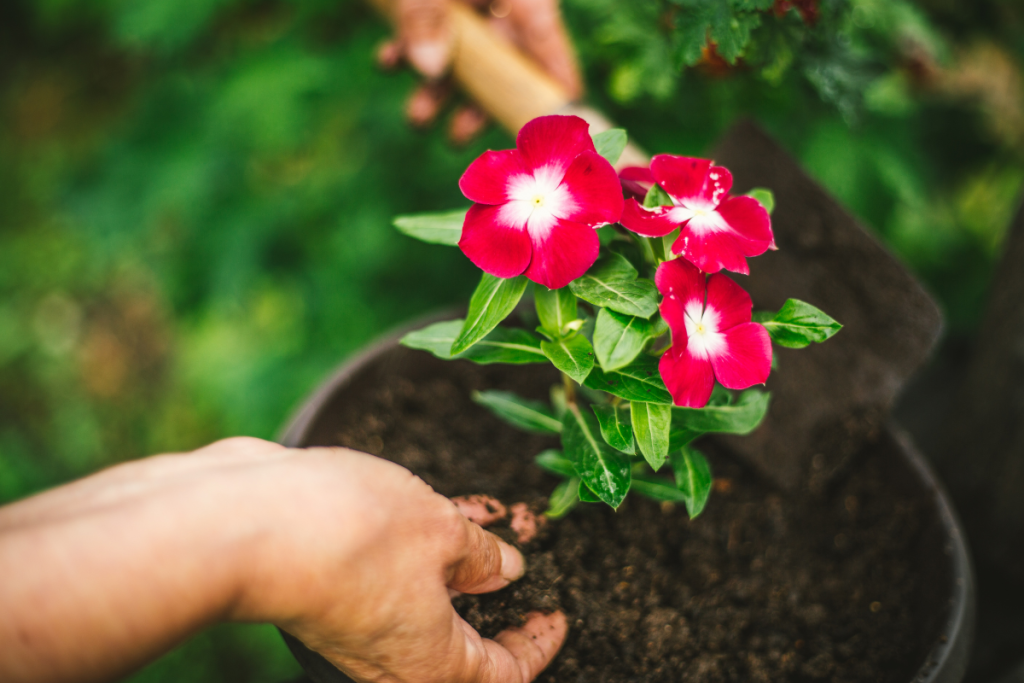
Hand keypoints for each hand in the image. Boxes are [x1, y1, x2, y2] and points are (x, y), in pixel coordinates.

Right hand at [228, 443, 566, 682]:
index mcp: (434, 667)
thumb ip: (481, 554)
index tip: (558, 612)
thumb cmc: (350, 535)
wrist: (244, 522)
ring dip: (457, 559)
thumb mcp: (442, 531)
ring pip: (425, 601)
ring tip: (486, 515)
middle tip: (521, 547)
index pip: (505, 674)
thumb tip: (505, 568)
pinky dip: (418, 546)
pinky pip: (390, 577)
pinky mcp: (329, 594)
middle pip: (462, 642)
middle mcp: (393, 662)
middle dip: (497, 589)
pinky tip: (432, 502)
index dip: (538, 642)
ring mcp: (357, 630)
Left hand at [377, 0, 582, 143]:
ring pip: (464, 47)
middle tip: (456, 137)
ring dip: (437, 84)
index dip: (551, 87)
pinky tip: (386, 59)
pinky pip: (432, 25)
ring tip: (416, 117)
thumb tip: (430, 69)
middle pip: (503, 56)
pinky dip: (409, 45)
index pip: (547, 42)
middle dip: (476, 99)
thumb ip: (423, 15)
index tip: (551, 130)